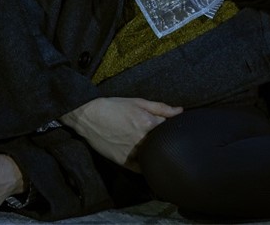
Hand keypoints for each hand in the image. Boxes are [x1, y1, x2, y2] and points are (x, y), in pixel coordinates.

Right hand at [61, 97, 182, 170]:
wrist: (89, 116)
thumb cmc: (113, 107)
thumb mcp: (138, 102)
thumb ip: (161, 107)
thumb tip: (180, 111)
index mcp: (147, 123)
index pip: (168, 128)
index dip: (166, 126)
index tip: (162, 125)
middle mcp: (142, 139)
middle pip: (161, 143)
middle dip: (160, 138)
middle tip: (152, 133)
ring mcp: (133, 152)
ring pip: (153, 156)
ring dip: (153, 151)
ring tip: (146, 143)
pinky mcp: (124, 162)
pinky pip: (142, 167)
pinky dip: (144, 163)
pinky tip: (142, 155)